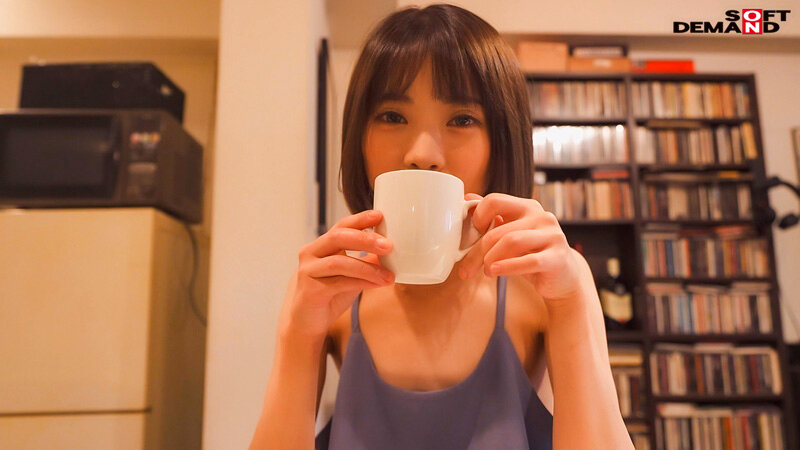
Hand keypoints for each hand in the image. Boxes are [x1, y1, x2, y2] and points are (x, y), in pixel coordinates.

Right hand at [284, 209, 394, 340]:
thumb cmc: (330, 294)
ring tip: (388, 275)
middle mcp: (311, 253)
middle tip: (388, 245)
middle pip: (338, 237)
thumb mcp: (352, 275)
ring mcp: (308, 271)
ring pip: (339, 262)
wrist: (307, 321)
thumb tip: (391, 250)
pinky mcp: (310, 290)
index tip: (380, 215)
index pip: (341, 226)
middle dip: (365, 239)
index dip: (360, 219)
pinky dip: (362, 282)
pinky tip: (377, 284)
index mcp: (322, 245)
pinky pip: (339, 283)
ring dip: (368, 268)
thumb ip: (367, 261)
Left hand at [459, 193, 587, 307]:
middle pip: (498, 229)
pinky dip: (508, 267)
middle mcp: (542, 216)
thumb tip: (468, 199)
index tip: (472, 237)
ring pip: (511, 241)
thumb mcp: (511, 235)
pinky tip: (495, 271)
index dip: (477, 218)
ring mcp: (552, 235)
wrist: (563, 279)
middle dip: (478, 251)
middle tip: (468, 268)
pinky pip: (528, 261)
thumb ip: (492, 217)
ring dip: (491, 259)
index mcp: (527, 207)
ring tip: (487, 271)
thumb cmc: (532, 255)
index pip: (494, 201)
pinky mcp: (558, 257)